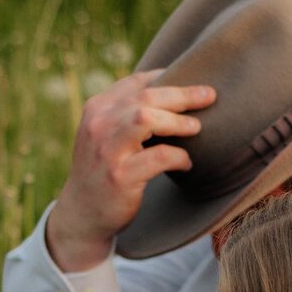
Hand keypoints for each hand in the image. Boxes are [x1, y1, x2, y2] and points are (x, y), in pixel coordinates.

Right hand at [46, 70, 215, 270]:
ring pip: (147, 119)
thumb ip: (126, 113)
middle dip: (182, 95)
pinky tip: (186, 163)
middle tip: (209, 96)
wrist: (82, 213)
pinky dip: (179, 157)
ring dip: (178, 122)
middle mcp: (98, 125)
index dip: (167, 77)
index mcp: (96, 108)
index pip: (136, 82)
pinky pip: (159, 157)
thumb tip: (173, 91)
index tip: (192, 81)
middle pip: (146, 97)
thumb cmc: (103, 169)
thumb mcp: (105, 134)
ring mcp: (107, 150)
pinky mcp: (120, 176)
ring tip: (196, 129)